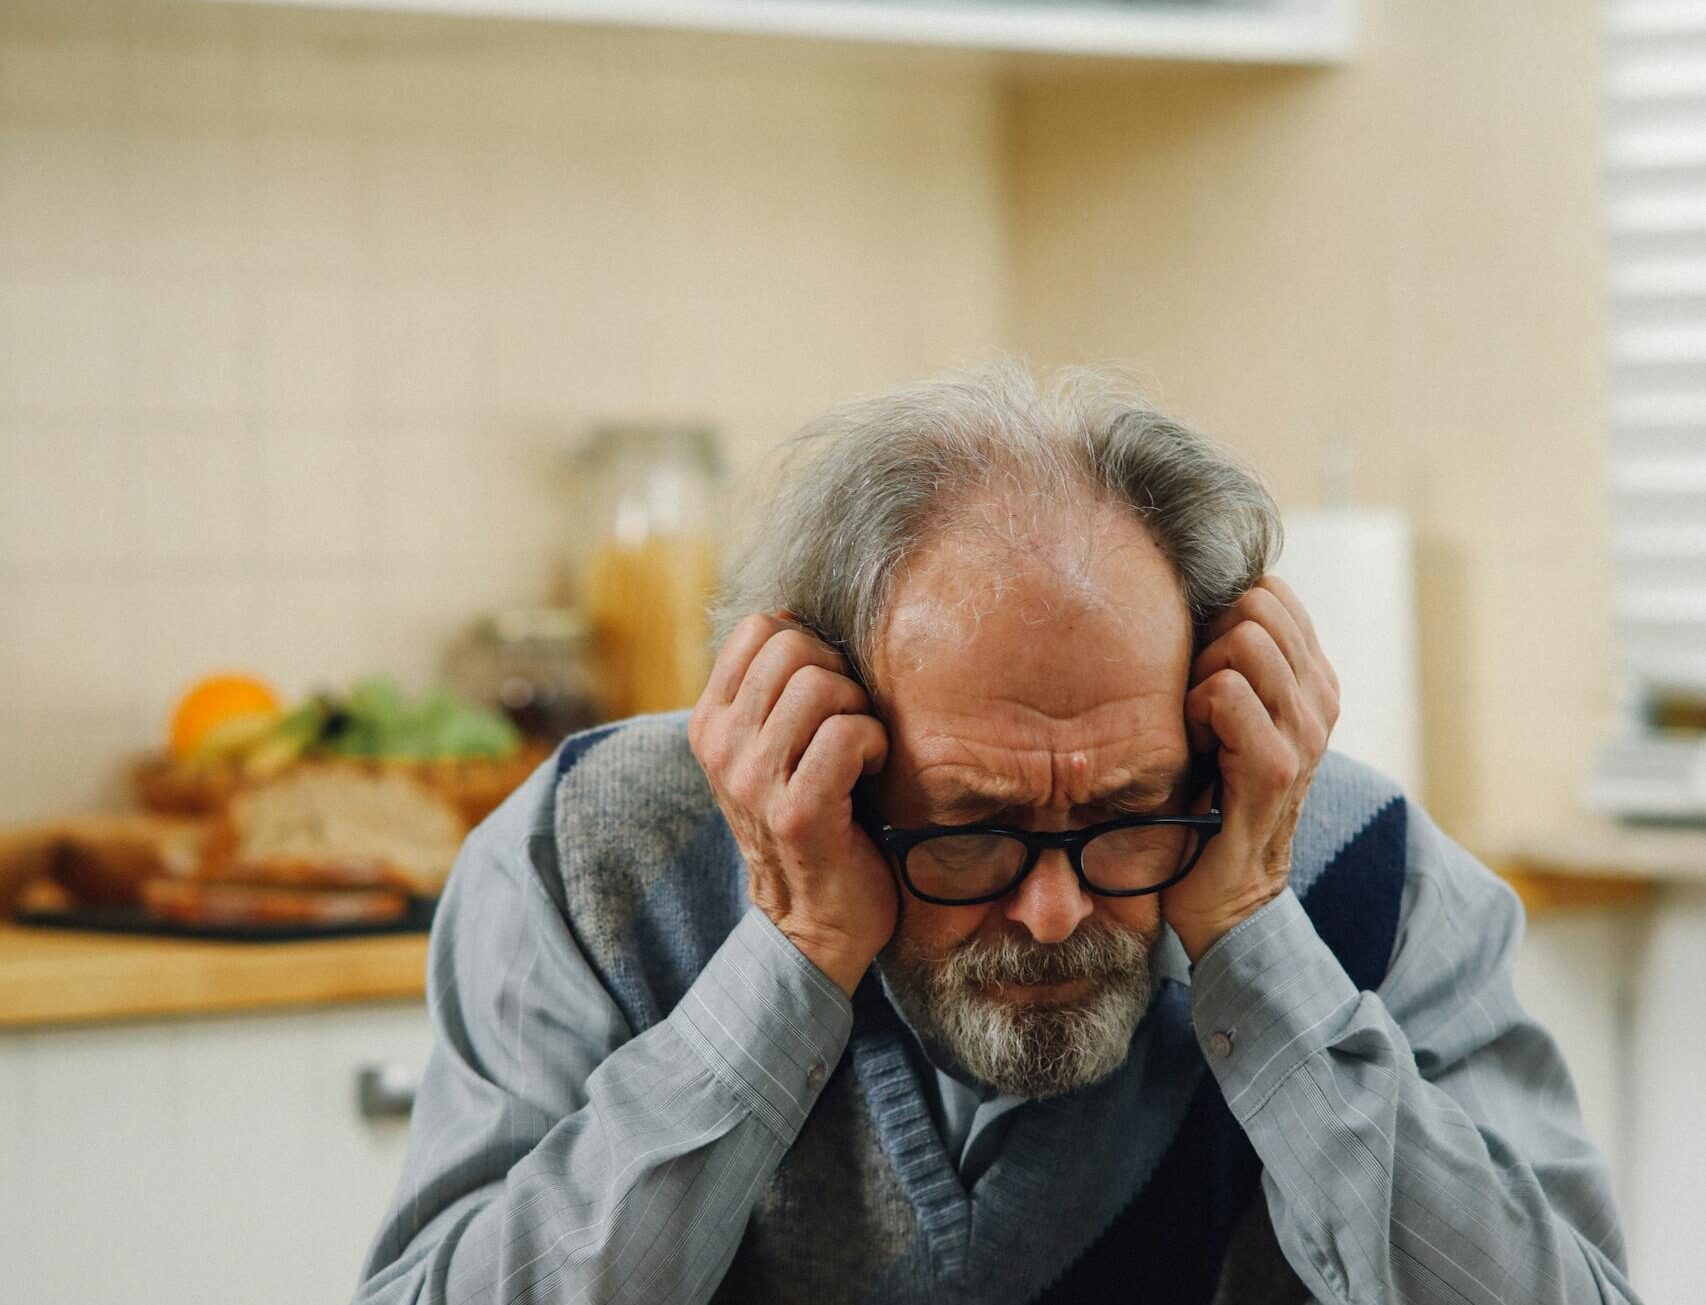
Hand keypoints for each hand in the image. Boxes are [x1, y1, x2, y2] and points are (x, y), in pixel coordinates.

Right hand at [688, 612, 896, 996]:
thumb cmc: (813, 818)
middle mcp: (721, 746)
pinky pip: (848, 734)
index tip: (826, 690)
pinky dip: (874, 744)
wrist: (813, 922)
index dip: (809, 643)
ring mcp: (753, 780)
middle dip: (839, 673)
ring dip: (859, 710)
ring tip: (858, 749)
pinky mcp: (797, 812)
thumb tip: (805, 619)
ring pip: (821, 684)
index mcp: (710, 722)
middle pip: (793, 646)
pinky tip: (870, 773)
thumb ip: (775, 691)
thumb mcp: (772, 748)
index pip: (759, 627)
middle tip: (849, 720)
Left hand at [1161, 577, 1339, 962]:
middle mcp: (1321, 698)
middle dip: (1209, 640)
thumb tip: (1196, 597)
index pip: (1271, 592)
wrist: (1225, 892)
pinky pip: (1225, 692)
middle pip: (1256, 605)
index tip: (1204, 667)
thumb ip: (1230, 659)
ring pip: (1244, 640)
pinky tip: (1196, 749)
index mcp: (1313, 679)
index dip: (1222, 616)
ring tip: (1197, 725)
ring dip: (1200, 676)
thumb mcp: (1228, 716)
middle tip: (1196, 699)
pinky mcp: (1277, 766)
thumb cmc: (1208, 794)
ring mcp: (1307, 731)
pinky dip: (1195, 711)